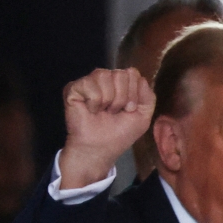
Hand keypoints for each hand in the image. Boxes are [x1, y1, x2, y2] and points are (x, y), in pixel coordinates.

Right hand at [60, 68, 154, 188]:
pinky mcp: (73, 88)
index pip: (132, 73)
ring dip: (108, 100)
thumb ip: (148, 96)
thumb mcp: (143, 117)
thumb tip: (139, 77)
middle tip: (113, 112)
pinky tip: (91, 110)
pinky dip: (94, 102)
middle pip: (120, 73)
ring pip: (104, 75)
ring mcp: (89, 82)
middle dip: (121, 98)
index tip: (128, 110)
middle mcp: (106, 79)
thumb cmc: (120, 134)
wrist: (100, 149)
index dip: (133, 93)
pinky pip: (89, 85)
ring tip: (103, 112)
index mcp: (121, 83)